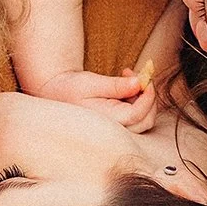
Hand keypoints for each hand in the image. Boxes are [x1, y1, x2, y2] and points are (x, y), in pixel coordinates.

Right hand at [36, 70, 157, 132]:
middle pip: (146, 120)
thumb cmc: (71, 88)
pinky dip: (138, 99)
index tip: (144, 77)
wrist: (58, 93)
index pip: (137, 114)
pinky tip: (125, 86)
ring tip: (127, 77)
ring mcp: (117, 129)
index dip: (147, 96)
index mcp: (106, 121)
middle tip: (137, 75)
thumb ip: (116, 85)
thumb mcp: (91, 82)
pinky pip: (137, 115)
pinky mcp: (119, 124)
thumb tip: (139, 83)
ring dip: (143, 97)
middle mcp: (113, 129)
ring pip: (144, 119)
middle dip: (148, 97)